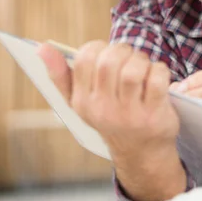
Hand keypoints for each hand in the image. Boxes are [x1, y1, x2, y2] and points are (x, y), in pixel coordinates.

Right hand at [38, 41, 185, 200]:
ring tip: (143, 66)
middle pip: (110, 61)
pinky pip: (157, 79)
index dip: (99, 47)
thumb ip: (61, 75)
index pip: (85, 59)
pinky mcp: (154, 114)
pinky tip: (157, 75)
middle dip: (123, 50)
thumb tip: (42, 47)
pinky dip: (159, 70)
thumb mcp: (81, 103)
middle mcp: (103, 109)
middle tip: (129, 57)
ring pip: (133, 70)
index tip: (108, 53)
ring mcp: (129, 114)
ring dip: (142, 60)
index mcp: (82, 101)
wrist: (141, 154)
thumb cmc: (111, 119)